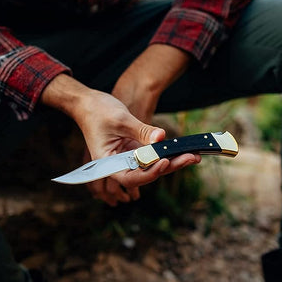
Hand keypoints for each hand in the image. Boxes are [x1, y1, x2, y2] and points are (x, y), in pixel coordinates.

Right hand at [41, 74, 199, 205]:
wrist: (88, 104)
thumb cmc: (98, 111)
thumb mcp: (121, 119)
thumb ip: (142, 131)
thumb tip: (162, 138)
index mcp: (108, 163)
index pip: (130, 177)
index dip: (149, 173)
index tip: (164, 162)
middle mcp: (118, 165)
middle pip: (146, 173)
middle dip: (169, 166)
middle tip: (191, 157)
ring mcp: (127, 158)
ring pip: (152, 166)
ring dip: (172, 161)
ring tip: (193, 156)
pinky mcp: (134, 151)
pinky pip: (152, 157)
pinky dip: (166, 153)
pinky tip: (183, 151)